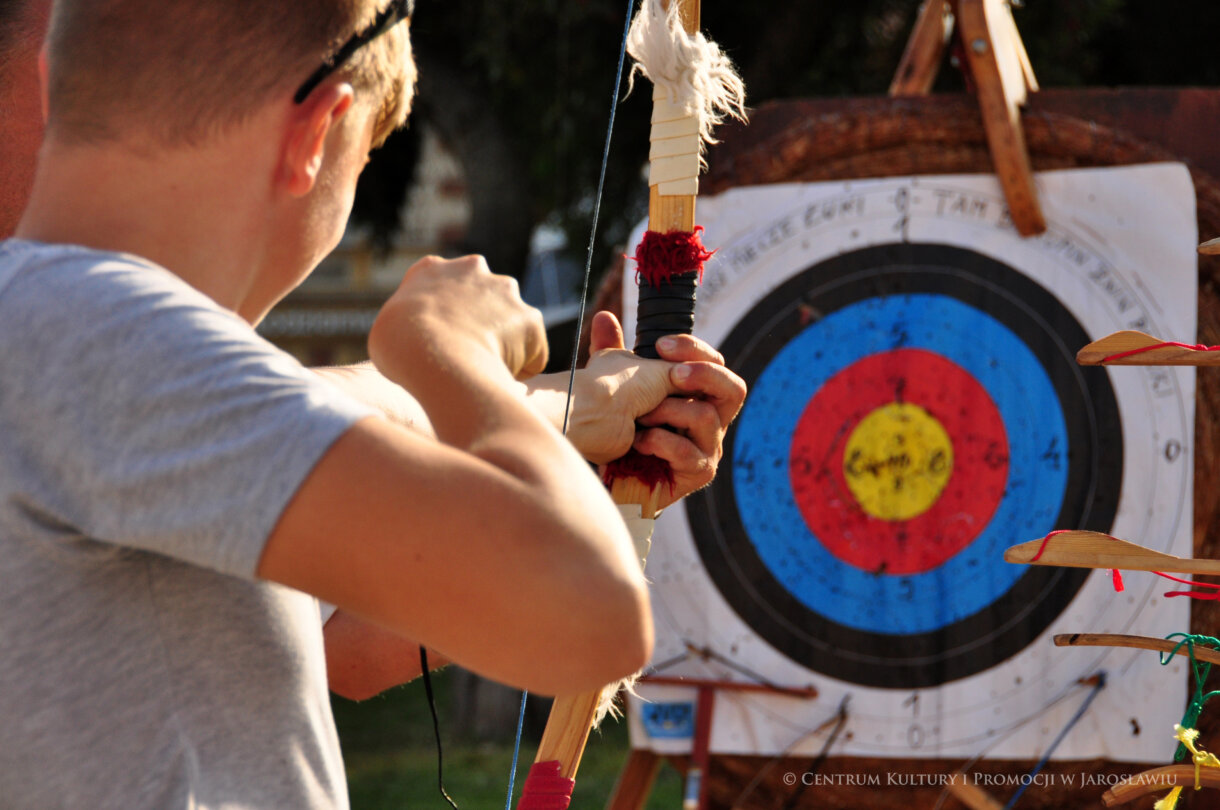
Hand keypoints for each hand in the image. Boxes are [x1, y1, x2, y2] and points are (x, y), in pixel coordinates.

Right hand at [369, 255, 547, 385]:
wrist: (432, 352)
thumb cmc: (399, 346)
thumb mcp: (388, 328)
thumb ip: (409, 326)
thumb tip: (419, 343)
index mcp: (432, 269)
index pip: (442, 286)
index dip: (443, 315)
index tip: (440, 337)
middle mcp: (473, 269)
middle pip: (480, 296)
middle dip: (479, 321)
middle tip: (464, 353)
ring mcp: (505, 290)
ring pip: (509, 321)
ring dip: (502, 343)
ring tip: (483, 368)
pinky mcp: (530, 318)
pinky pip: (531, 351)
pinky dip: (522, 368)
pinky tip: (502, 378)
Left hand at [588, 312, 745, 508]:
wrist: (611, 478)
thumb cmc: (621, 428)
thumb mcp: (616, 385)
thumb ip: (612, 352)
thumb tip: (603, 318)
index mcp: (699, 394)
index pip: (714, 363)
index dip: (694, 349)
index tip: (660, 345)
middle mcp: (712, 419)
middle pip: (733, 388)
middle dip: (704, 374)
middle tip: (672, 373)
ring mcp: (708, 447)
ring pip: (706, 417)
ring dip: (669, 412)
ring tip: (640, 417)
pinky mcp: (698, 473)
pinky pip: (688, 451)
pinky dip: (660, 442)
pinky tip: (637, 441)